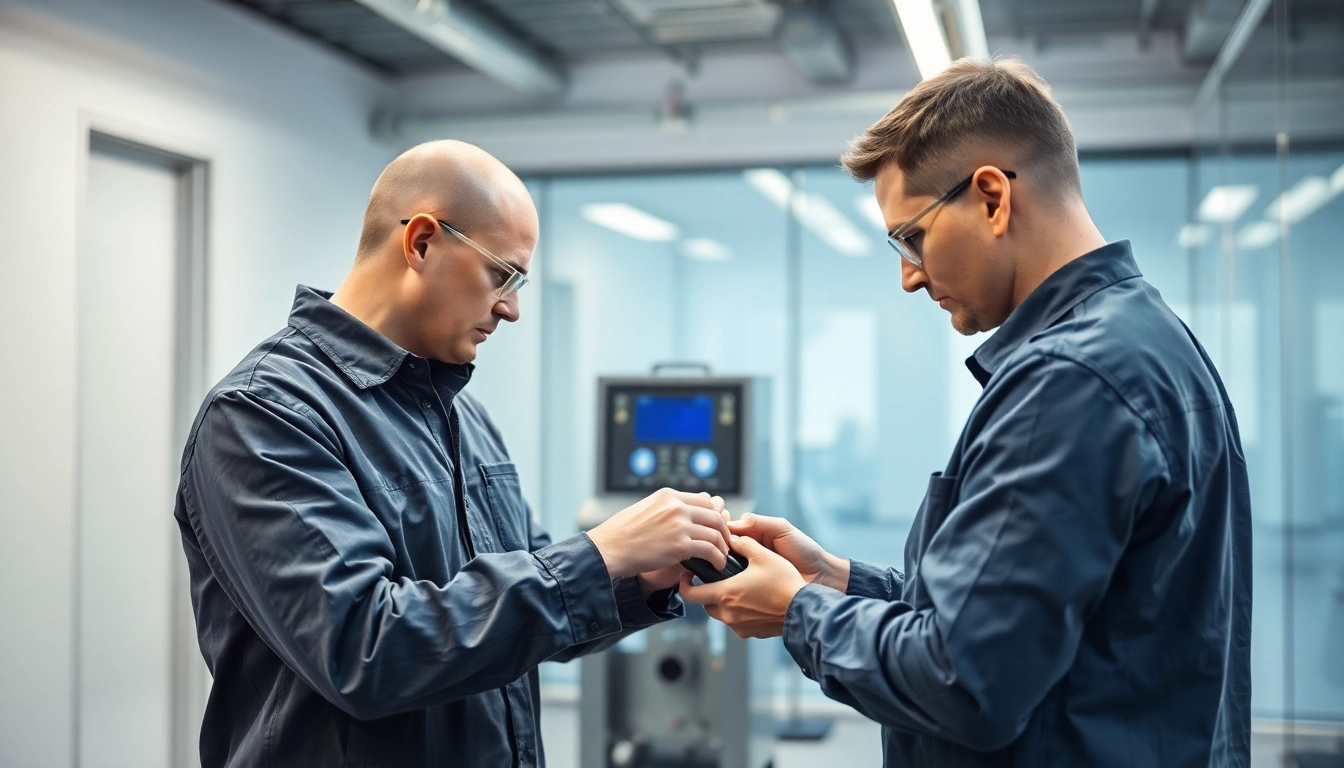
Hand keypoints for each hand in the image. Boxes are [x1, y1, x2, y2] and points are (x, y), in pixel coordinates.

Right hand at [587, 489, 731, 579]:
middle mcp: (676, 507)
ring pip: (715, 533)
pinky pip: (709, 550)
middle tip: (725, 544)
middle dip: (723, 531)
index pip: (704, 500)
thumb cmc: (622, 533)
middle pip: (714, 515)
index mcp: (668, 496)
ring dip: (722, 547)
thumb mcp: (645, 509)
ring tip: (721, 557)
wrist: (608, 549)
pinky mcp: (679, 545)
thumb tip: (682, 513)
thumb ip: (665, 509)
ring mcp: (679, 525)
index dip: (715, 515)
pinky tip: (716, 565)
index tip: (717, 528)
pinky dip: (717, 558)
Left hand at [679, 535, 805, 638]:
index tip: (686, 577)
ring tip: (740, 589)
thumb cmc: (784, 582)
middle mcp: (728, 613)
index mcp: (725, 594)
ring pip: (722, 614)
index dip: (683, 585)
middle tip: (719, 580)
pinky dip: (740, 613)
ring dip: (725, 603)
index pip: (690, 594)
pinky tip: (755, 601)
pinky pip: (738, 622)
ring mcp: (739, 626)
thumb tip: (733, 539)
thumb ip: (744, 544)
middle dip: (709, 592)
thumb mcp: (764, 555)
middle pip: (706, 604)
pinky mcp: (751, 633)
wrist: (804, 609)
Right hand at [728, 513, 849, 592]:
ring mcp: (752, 571)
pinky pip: (738, 584)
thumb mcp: (782, 529)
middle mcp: (752, 553)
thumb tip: (733, 523)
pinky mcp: (754, 588)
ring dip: (724, 566)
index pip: (732, 532)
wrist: (821, 576)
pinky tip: (728, 581)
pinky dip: (733, 581)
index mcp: (757, 536)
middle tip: (716, 552)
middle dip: (720, 550)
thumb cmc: (805, 550)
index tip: (714, 535)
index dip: (722, 533)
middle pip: (726, 550)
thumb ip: (759, 522)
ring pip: (729, 567)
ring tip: (719, 566)